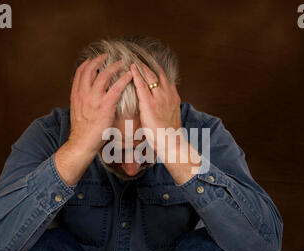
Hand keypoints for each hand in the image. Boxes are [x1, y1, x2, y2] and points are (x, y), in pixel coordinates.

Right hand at [55, 54, 131, 185]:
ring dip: (114, 67)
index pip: (80, 72)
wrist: (82, 143)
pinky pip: (116, 87)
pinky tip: (130, 76)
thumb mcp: (77, 111)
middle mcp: (83, 93)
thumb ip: (82, 101)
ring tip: (121, 63)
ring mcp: (94, 99)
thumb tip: (87, 96)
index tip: (93, 58)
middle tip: (108, 56)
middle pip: (90, 69)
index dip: (87, 63)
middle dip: (99, 60)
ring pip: (104, 75)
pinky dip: (124, 79)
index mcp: (76, 94)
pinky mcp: (105, 105)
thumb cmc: (82, 131)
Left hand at [131, 61, 199, 184]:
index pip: (164, 77)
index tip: (150, 61)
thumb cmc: (170, 134)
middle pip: (157, 73)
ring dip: (141, 65)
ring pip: (150, 76)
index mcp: (173, 96)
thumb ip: (165, 107)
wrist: (172, 143)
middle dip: (148, 63)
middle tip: (139, 54)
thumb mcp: (170, 116)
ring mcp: (159, 98)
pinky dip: (136, 75)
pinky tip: (130, 68)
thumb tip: (159, 106)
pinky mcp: (150, 104)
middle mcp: (168, 94)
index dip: (156, 68)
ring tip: (133, 57)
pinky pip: (142, 86)